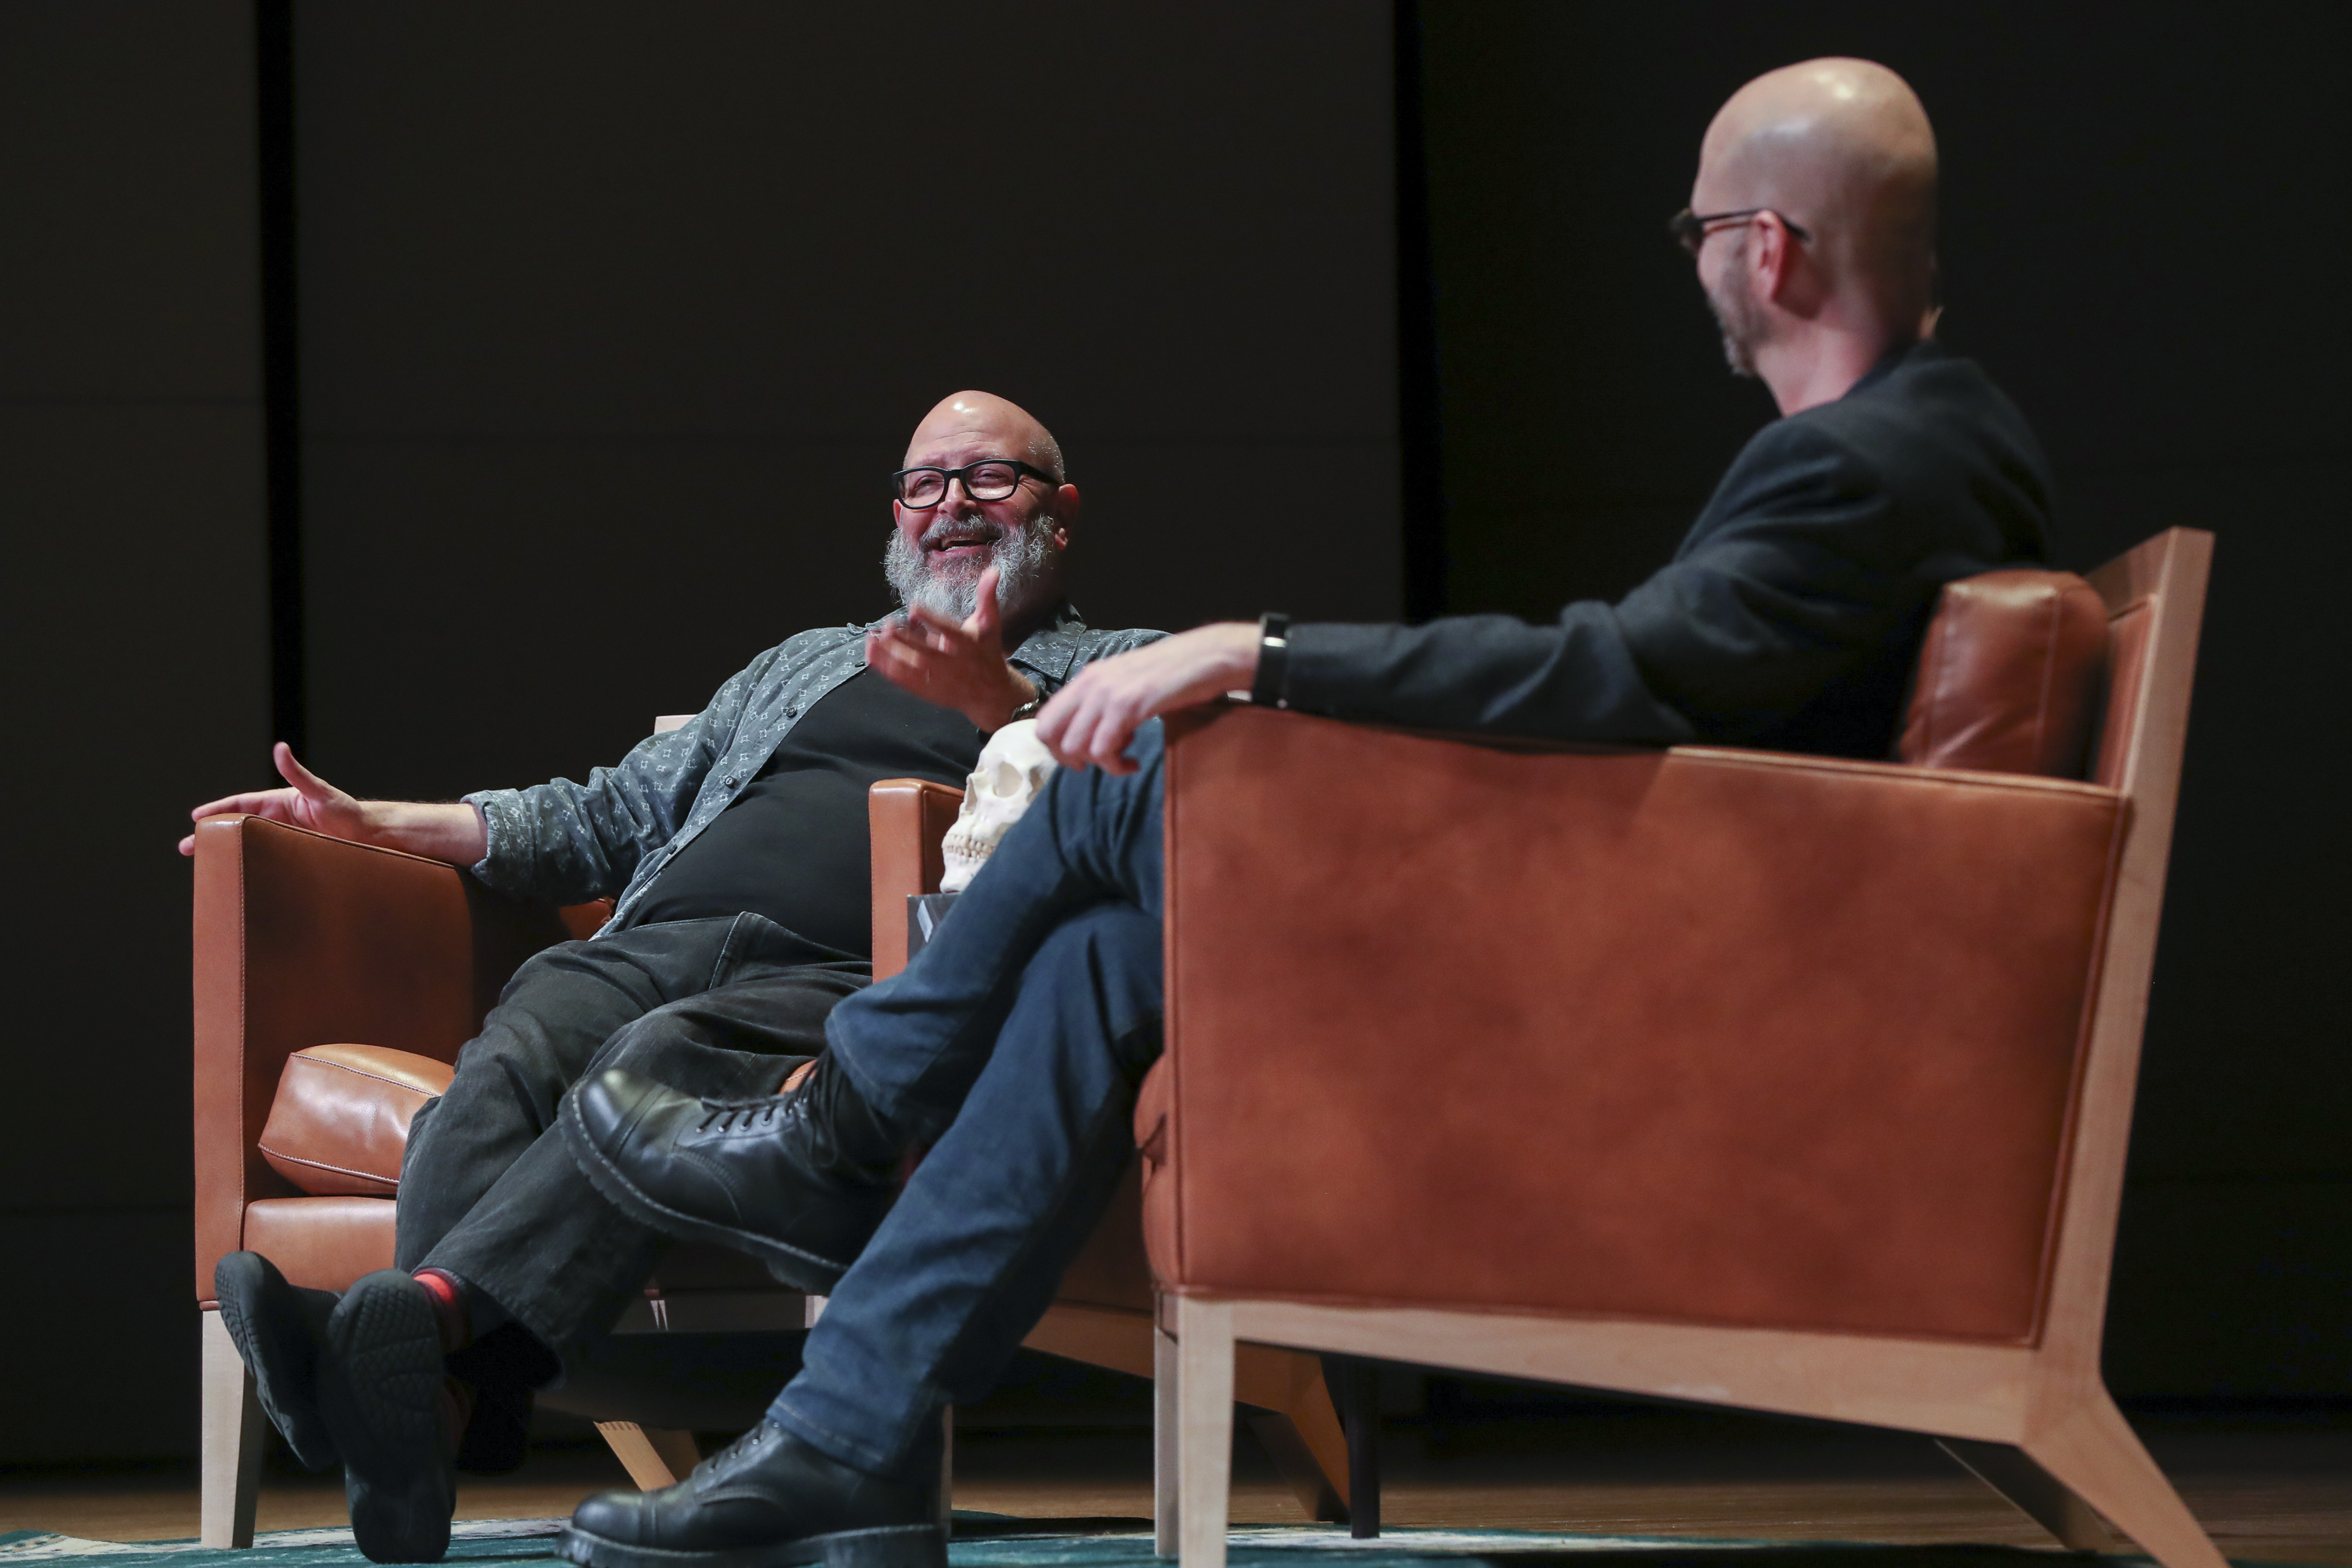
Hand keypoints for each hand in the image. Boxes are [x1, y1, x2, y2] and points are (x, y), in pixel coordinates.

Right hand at [180, 742, 367, 854]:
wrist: (369, 835)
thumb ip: (298, 773)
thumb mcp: (320, 792)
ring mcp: (284, 839)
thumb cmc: (347, 811)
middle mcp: (278, 820)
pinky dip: (248, 864)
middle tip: (187, 847)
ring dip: (226, 853)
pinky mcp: (293, 855)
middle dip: (211, 836)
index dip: (218, 811)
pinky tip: (236, 876)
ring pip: (247, 845)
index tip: (196, 818)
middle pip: (237, 827)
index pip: (241, 805)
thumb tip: (280, 748)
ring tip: (204, 865)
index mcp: (279, 803)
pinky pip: (265, 859)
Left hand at [866, 566, 1037, 730]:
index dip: (930, 619)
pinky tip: (871, 652)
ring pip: (911, 667)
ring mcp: (938, 679)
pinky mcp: (926, 689)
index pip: (948, 631)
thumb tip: (993, 570)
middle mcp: (952, 664)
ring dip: (891, 653)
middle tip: (888, 623)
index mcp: (968, 645)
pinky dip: (886, 667)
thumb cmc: (987, 652)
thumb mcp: (990, 624)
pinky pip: (903, 679)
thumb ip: (987, 597)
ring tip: (873, 637)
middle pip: (926, 652)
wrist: (990, 694)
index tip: (913, 606)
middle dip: (906, 639)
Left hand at [1035, 622, 1259, 773]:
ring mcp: (1107, 694)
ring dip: (1098, 764)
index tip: (1084, 756)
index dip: (1057, 747)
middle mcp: (1089, 683)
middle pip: (1050, 736)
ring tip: (1125, 758)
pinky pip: (1103, 750)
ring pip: (1074, 747)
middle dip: (1071, 760)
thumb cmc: (1174, 673)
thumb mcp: (1128, 684)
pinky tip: (1134, 764)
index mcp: (1087, 677)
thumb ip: (1105, 702)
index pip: (1045, 719)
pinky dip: (1116, 767)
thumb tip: (1090, 734)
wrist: (1207, 657)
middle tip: (1102, 762)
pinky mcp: (1127, 706)